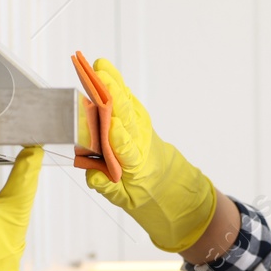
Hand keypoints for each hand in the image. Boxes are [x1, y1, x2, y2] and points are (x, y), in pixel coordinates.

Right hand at [84, 57, 217, 252]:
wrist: (177, 194)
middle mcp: (142, 145)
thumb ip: (110, 189)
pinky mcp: (141, 126)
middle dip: (114, 97)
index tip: (110, 125)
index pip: (127, 151)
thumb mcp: (129, 204)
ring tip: (100, 66)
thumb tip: (93, 174)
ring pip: (128, 107)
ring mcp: (143, 133)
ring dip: (115, 86)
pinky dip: (118, 89)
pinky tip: (106, 73)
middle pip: (128, 119)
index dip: (119, 138)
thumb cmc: (151, 200)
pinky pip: (128, 106)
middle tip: (100, 76)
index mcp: (139, 168)